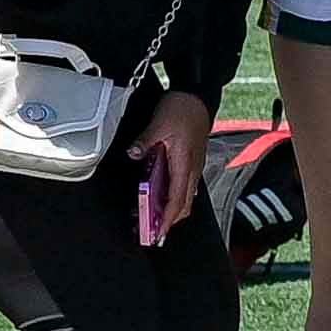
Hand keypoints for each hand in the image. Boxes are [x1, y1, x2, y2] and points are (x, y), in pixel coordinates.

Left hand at [130, 93, 213, 246]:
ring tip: (155, 219)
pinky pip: (184, 186)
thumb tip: (133, 153)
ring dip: (172, 210)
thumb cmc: (181, 110)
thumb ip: (145, 141)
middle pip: (185, 203)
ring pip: (185, 196)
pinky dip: (174, 197)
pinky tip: (161, 197)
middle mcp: (192, 168)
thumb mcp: (159, 124)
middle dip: (171, 221)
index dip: (168, 218)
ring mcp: (193, 165)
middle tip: (155, 233)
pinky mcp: (190, 161)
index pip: (178, 199)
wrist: (197, 97)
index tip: (159, 232)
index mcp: (185, 163)